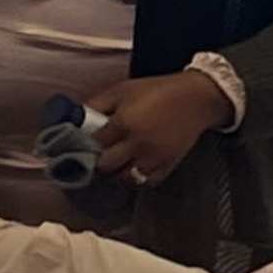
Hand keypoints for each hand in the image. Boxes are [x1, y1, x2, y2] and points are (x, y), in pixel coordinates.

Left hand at [93, 70, 237, 188]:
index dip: (85, 143)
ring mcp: (154, 157)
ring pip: (124, 178)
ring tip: (117, 160)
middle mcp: (137, 144)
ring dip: (117, 172)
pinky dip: (137, 177)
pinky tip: (135, 165)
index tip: (84, 142)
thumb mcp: (122, 90)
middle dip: (99, 160)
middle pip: (105, 166)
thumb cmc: (158, 90)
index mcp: (124, 122)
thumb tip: (76, 118)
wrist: (196, 99)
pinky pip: (146, 182)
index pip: (93, 143)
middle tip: (100, 152)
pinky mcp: (168, 165)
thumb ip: (96, 104)